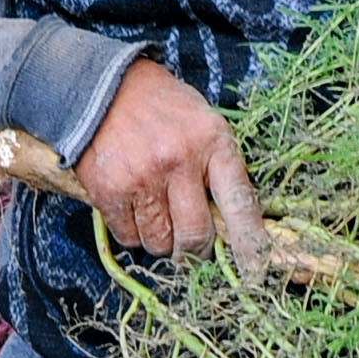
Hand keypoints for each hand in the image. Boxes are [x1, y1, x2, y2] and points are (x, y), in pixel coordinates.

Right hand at [72, 59, 266, 271]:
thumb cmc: (163, 109)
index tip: (255, 269)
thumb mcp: (204, 125)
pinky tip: (134, 206)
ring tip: (159, 214)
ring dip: (162, 241)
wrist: (103, 88)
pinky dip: (133, 232)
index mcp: (212, 142)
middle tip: (192, 244)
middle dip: (196, 250)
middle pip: (196, 235)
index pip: (240, 202)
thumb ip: (219, 169)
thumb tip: (232, 227)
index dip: (249, 242)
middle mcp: (179, 161)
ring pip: (160, 243)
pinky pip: (128, 238)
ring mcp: (142, 178)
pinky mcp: (109, 191)